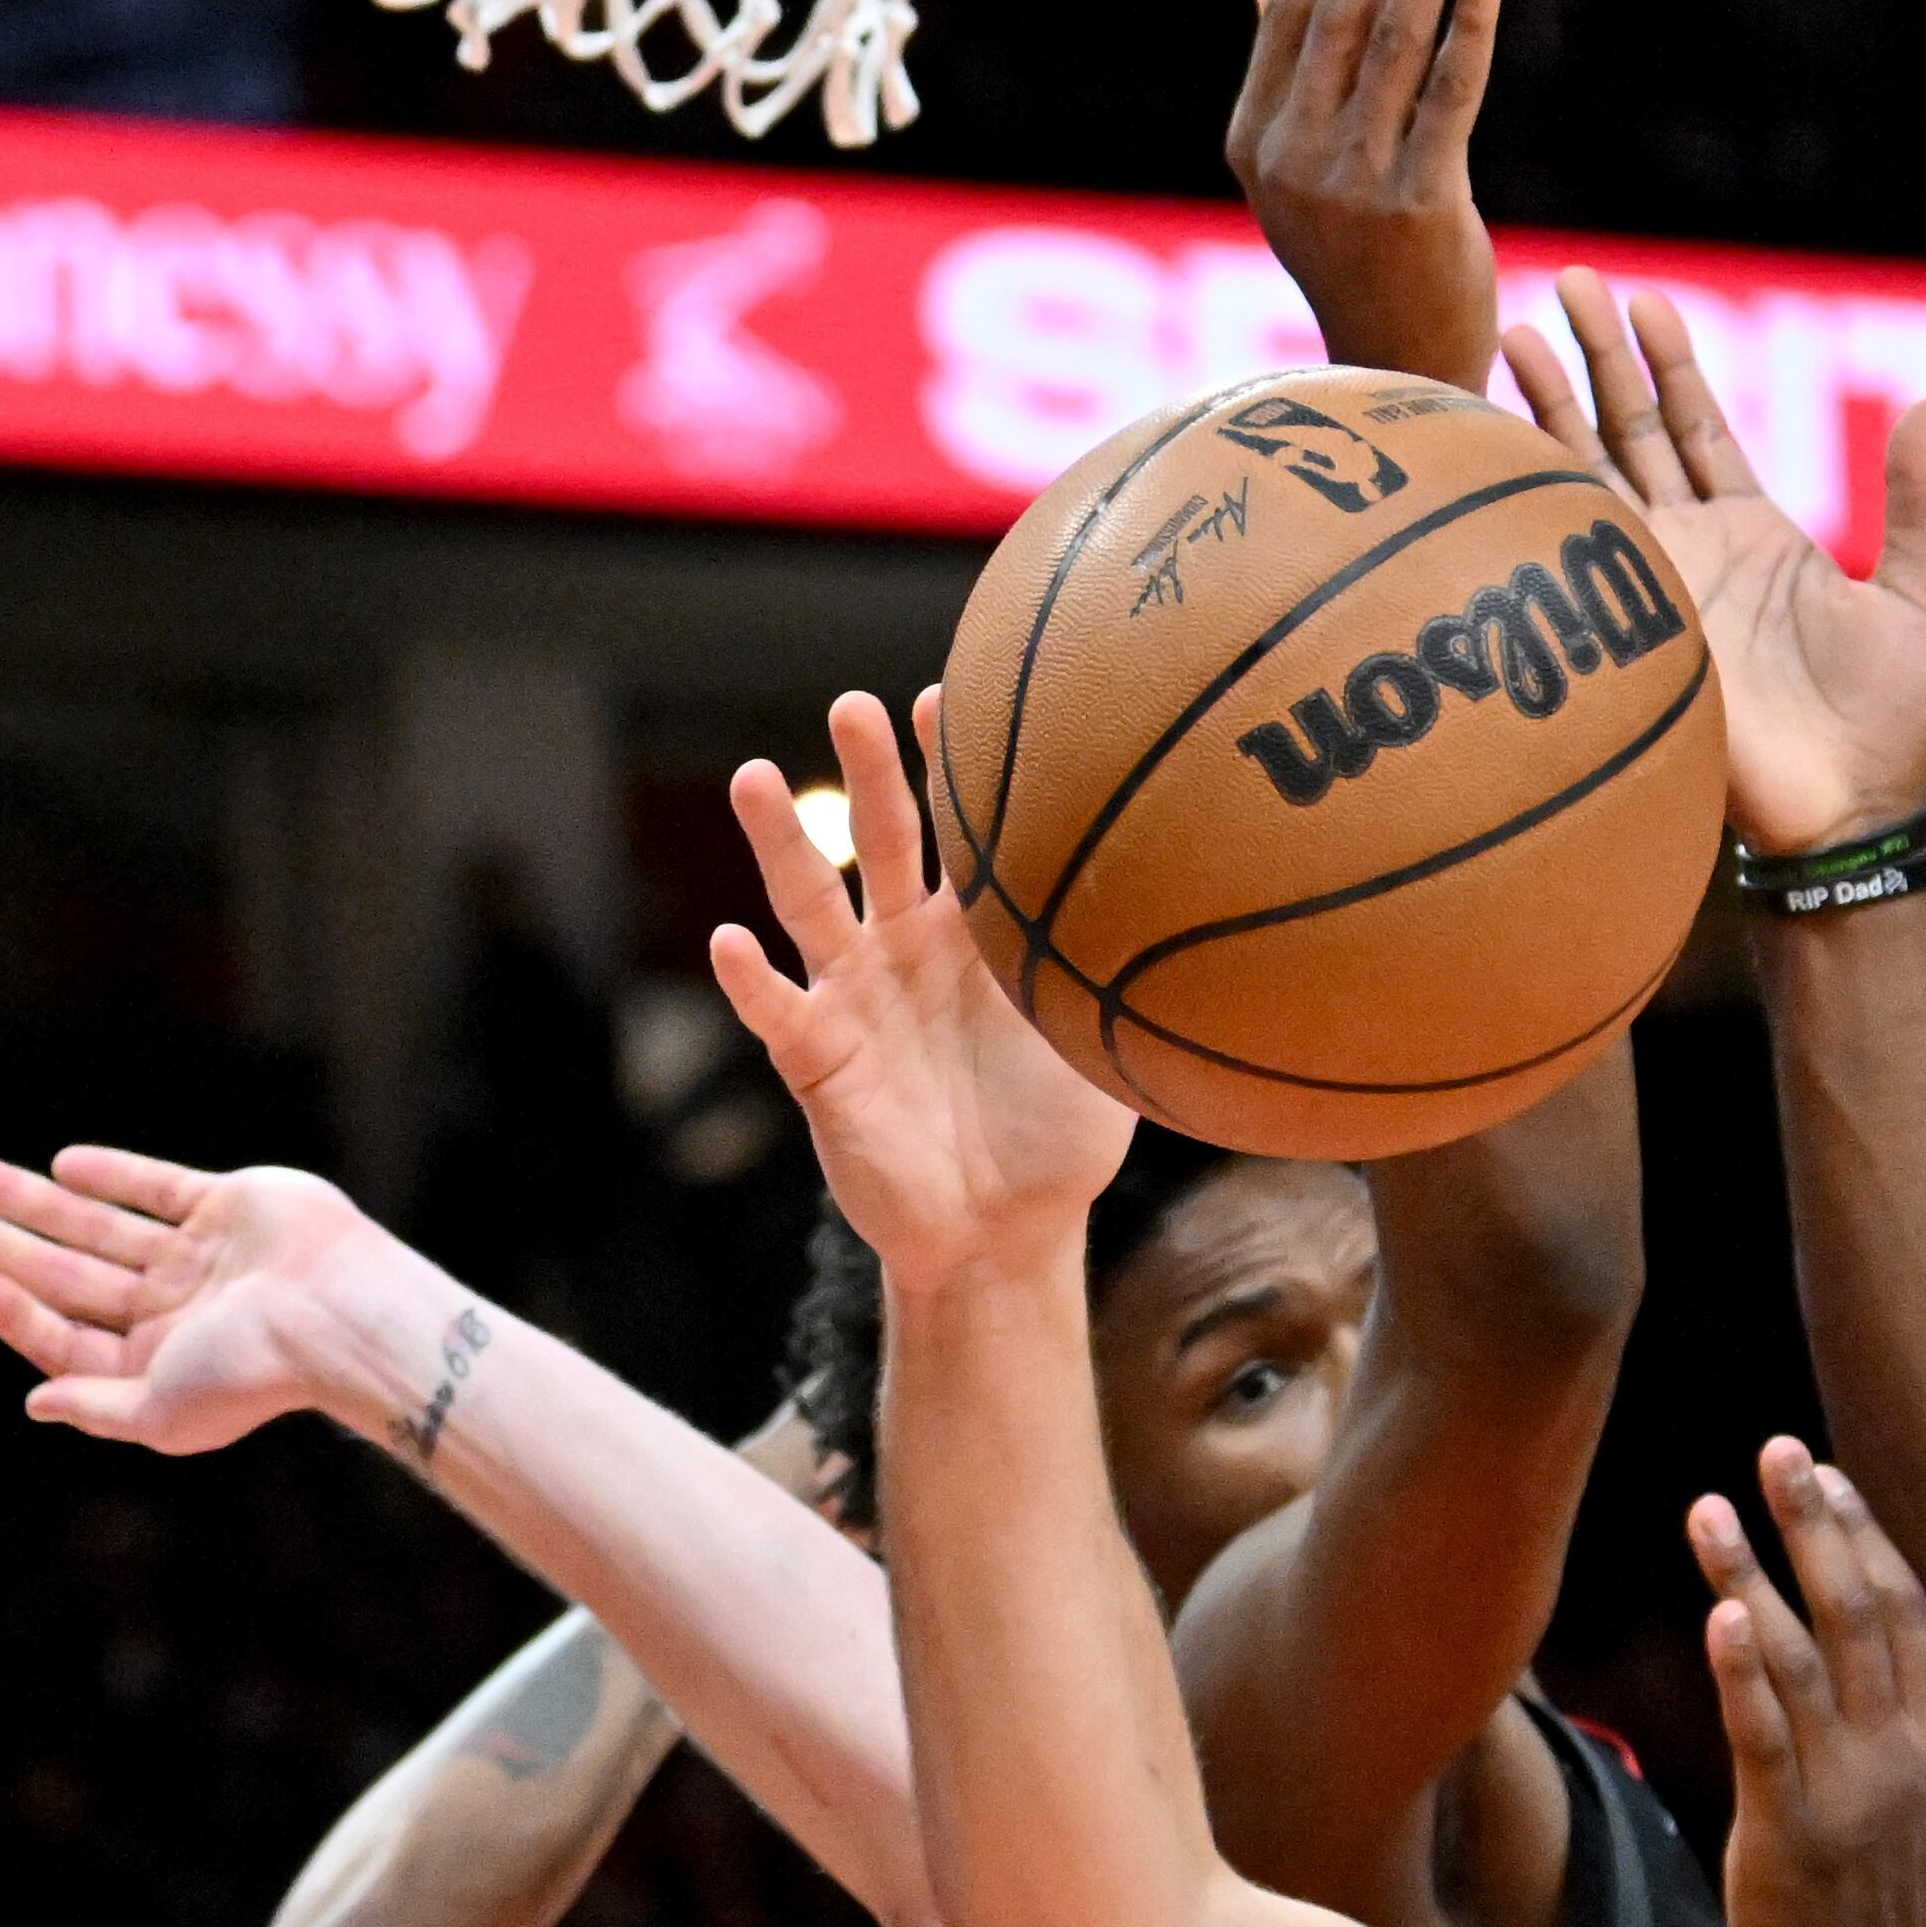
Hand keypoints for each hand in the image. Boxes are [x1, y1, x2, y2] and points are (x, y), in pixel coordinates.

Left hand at [0, 1150, 388, 1454]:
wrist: (340, 1313)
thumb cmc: (254, 1374)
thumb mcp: (162, 1414)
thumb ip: (97, 1407)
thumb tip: (34, 1403)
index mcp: (159, 1361)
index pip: (67, 1337)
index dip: (16, 1313)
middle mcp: (175, 1308)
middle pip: (70, 1275)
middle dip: (4, 1245)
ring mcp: (202, 1254)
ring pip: (102, 1226)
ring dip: (39, 1203)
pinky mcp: (232, 1206)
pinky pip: (159, 1187)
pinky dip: (114, 1176)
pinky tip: (64, 1166)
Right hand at [713, 691, 1135, 1293]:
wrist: (1005, 1232)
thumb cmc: (1059, 1136)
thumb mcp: (1103, 1045)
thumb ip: (1124, 978)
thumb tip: (1191, 909)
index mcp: (977, 934)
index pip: (962, 830)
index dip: (951, 766)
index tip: (952, 694)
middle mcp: (905, 948)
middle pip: (881, 841)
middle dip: (869, 773)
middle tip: (852, 704)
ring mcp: (854, 998)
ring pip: (809, 905)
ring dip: (782, 841)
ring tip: (757, 777)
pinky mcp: (815, 1061)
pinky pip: (777, 1012)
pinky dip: (750, 978)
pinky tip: (733, 942)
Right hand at [1227, 0, 1502, 393]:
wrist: (1399, 373)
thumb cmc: (1357, 266)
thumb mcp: (1299, 178)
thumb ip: (1286, 79)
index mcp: (1256, 145)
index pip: (1287, 20)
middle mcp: (1294, 161)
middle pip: (1339, 17)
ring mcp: (1354, 184)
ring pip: (1395, 44)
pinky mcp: (1419, 205)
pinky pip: (1450, 94)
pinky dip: (1469, 25)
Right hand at [1509, 272, 1925, 857]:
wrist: (1847, 813)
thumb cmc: (1890, 721)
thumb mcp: (1919, 594)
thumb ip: (1913, 501)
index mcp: (1756, 533)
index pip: (1700, 427)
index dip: (1672, 363)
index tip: (1647, 302)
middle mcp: (1694, 552)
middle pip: (1631, 432)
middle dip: (1597, 358)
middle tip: (1568, 282)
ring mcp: (1654, 590)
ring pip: (1591, 477)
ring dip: (1554, 406)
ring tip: (1518, 331)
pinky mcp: (1632, 630)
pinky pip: (1575, 552)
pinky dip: (1538, 498)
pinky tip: (1503, 441)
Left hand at [1690, 1439, 1925, 1926]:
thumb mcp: (1921, 1817)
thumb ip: (1898, 1742)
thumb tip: (1871, 1680)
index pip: (1899, 1611)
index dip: (1862, 1535)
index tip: (1829, 1475)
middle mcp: (1899, 1750)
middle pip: (1857, 1606)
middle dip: (1814, 1520)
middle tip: (1778, 1450)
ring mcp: (1847, 1789)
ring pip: (1799, 1653)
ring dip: (1752, 1569)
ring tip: (1709, 1506)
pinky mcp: (1790, 1831)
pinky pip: (1765, 1734)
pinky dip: (1744, 1668)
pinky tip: (1723, 1611)